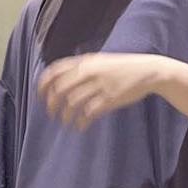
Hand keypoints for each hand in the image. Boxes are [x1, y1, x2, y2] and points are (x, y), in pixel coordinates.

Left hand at [37, 52, 163, 131]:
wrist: (147, 71)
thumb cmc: (122, 67)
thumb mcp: (100, 61)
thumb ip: (82, 67)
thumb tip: (62, 79)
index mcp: (85, 61)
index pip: (55, 71)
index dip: (43, 85)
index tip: (40, 96)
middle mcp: (89, 72)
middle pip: (60, 89)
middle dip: (51, 104)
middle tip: (51, 113)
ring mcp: (99, 85)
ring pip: (72, 102)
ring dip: (66, 115)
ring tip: (66, 122)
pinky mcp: (110, 99)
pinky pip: (89, 113)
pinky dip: (81, 122)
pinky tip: (80, 126)